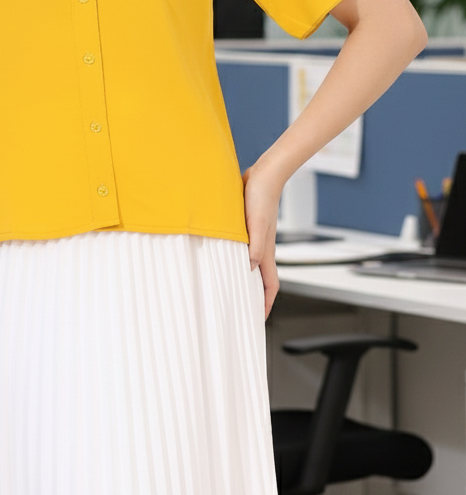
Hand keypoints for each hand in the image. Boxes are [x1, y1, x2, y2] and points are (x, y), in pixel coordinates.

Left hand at [242, 165, 280, 319]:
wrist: (263, 174)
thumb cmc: (261, 197)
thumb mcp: (256, 224)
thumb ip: (254, 246)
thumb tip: (249, 267)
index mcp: (266, 251)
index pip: (270, 284)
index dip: (267, 303)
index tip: (260, 319)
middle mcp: (261, 247)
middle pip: (260, 277)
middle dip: (254, 295)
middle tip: (240, 308)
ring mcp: (254, 237)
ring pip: (250, 263)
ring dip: (243, 276)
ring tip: (229, 287)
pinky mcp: (247, 226)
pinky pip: (242, 248)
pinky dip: (235, 257)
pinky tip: (224, 255)